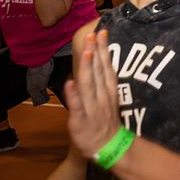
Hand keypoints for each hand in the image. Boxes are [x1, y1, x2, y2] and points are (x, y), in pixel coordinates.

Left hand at [63, 30, 122, 158]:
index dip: (104, 49)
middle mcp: (102, 96)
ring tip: (86, 51)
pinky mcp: (81, 120)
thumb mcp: (109, 98)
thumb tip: (99, 61)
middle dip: (96, 52)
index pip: (107, 65)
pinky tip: (70, 83)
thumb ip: (103, 81)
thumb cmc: (105, 121)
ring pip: (89, 85)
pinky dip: (73, 94)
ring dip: (87, 68)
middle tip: (93, 34)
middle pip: (98, 71)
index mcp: (109, 90)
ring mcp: (92, 107)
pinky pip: (77, 106)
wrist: (108, 147)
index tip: (102, 32)